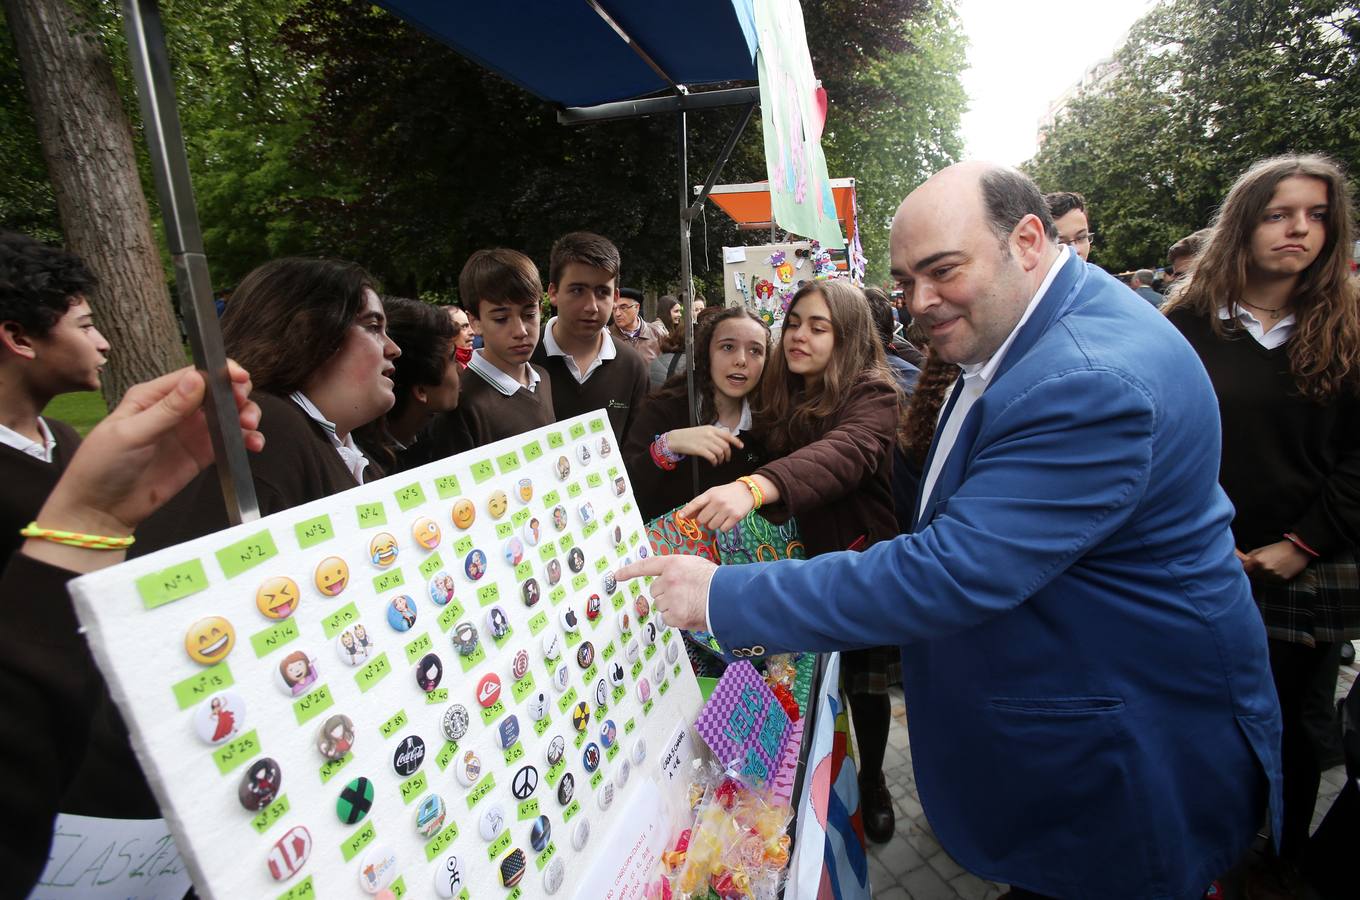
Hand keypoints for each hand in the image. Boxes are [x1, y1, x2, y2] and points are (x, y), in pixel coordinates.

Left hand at [28, 363, 261, 571]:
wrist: (101, 510)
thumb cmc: (103, 466)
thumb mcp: (131, 434)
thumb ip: (167, 409)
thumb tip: (197, 378)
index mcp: (153, 395)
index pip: (193, 374)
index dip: (220, 373)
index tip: (241, 379)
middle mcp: (175, 409)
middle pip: (216, 391)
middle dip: (237, 394)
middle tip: (244, 409)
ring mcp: (190, 432)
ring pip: (227, 414)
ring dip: (245, 416)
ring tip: (251, 428)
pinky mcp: (201, 455)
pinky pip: (229, 441)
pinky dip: (245, 440)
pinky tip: (253, 445)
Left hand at [615, 554, 716, 630]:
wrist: (728, 597)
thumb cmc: (715, 581)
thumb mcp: (695, 565)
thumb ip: (677, 570)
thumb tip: (665, 580)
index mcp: (673, 564)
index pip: (646, 566)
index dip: (630, 571)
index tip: (617, 576)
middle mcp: (668, 580)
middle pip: (654, 591)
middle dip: (665, 594)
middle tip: (684, 594)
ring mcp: (671, 598)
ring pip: (661, 606)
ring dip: (671, 607)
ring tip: (690, 603)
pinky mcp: (675, 615)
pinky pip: (667, 619)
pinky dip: (676, 619)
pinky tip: (689, 612)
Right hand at [663, 426, 742, 465]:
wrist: (675, 438)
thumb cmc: (689, 435)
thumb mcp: (703, 430)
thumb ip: (714, 434)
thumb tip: (725, 439)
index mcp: (711, 429)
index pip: (728, 435)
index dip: (736, 441)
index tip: (741, 446)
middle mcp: (709, 434)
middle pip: (725, 445)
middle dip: (728, 454)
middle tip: (727, 459)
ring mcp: (704, 442)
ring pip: (720, 452)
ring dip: (721, 459)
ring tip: (718, 462)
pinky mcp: (699, 449)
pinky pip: (712, 457)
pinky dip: (715, 461)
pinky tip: (713, 463)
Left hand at [680, 482, 753, 532]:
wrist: (747, 491)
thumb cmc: (726, 493)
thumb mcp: (713, 494)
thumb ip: (700, 504)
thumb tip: (687, 516)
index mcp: (711, 494)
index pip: (696, 503)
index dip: (687, 510)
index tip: (680, 516)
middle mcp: (718, 501)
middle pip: (702, 519)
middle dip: (703, 520)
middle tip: (710, 515)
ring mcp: (727, 510)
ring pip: (711, 526)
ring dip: (713, 524)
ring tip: (719, 517)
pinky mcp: (736, 517)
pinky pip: (722, 530)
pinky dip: (723, 527)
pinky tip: (726, 520)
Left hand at [1242, 540, 1309, 581]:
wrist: (1298, 550)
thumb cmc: (1278, 548)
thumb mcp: (1261, 549)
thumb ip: (1249, 556)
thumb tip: (1239, 561)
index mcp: (1257, 560)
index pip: (1244, 569)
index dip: (1244, 568)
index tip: (1244, 567)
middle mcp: (1264, 569)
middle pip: (1252, 575)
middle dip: (1253, 572)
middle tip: (1258, 567)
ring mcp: (1273, 576)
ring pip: (1262, 579)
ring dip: (1262, 576)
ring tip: (1270, 567)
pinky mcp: (1281, 580)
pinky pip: (1272, 581)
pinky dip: (1271, 578)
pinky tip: (1277, 570)